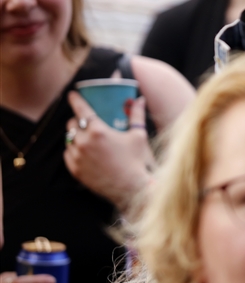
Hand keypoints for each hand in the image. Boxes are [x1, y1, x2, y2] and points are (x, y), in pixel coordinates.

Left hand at [64, 92, 153, 210]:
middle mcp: (84, 143)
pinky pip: (68, 154)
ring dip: (75, 136)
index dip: (76, 100)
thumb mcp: (138, 136)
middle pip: (72, 124)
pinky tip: (83, 151)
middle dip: (77, 120)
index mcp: (98, 131)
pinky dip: (73, 150)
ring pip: (68, 139)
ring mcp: (77, 157)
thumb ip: (136, 116)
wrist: (131, 188)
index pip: (82, 109)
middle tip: (85, 121)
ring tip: (85, 138)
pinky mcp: (75, 170)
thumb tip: (139, 99)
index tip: (72, 94)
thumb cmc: (136, 161)